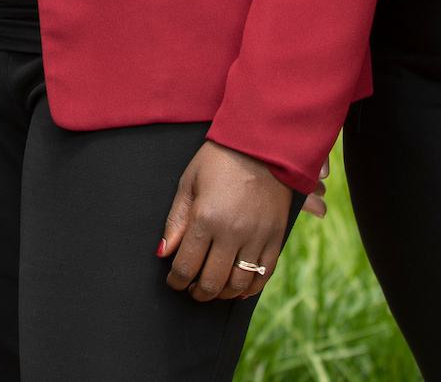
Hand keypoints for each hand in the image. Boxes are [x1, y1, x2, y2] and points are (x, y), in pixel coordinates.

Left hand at [156, 141, 293, 300]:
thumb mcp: (189, 183)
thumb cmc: (218, 160)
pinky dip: (250, 288)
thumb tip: (163, 253)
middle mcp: (232, 232)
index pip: (185, 266)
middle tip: (191, 288)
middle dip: (197, 292)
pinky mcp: (276, 238)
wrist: (262, 145)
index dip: (176, 281)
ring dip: (222, 294)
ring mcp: (257, 237)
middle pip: (211, 282)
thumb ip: (176, 221)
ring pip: (238, 284)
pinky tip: (239, 287)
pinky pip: (264, 275)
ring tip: (213, 287)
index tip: (174, 281)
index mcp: (205, 218)